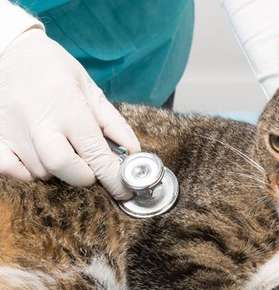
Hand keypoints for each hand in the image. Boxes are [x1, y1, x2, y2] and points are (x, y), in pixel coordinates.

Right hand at [0, 28, 139, 198]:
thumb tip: (132, 151)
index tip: (125, 190)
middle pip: (64, 168)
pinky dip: (26, 173)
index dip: (113, 177)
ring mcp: (13, 131)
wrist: (10, 51)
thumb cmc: (55, 69)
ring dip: (58, 171)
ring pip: (40, 172)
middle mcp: (39, 122)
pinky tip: (36, 157)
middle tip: (89, 166)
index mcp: (69, 108)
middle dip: (84, 176)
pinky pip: (10, 171)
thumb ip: (113, 123)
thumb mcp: (90, 89)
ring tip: (61, 148)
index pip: (95, 153)